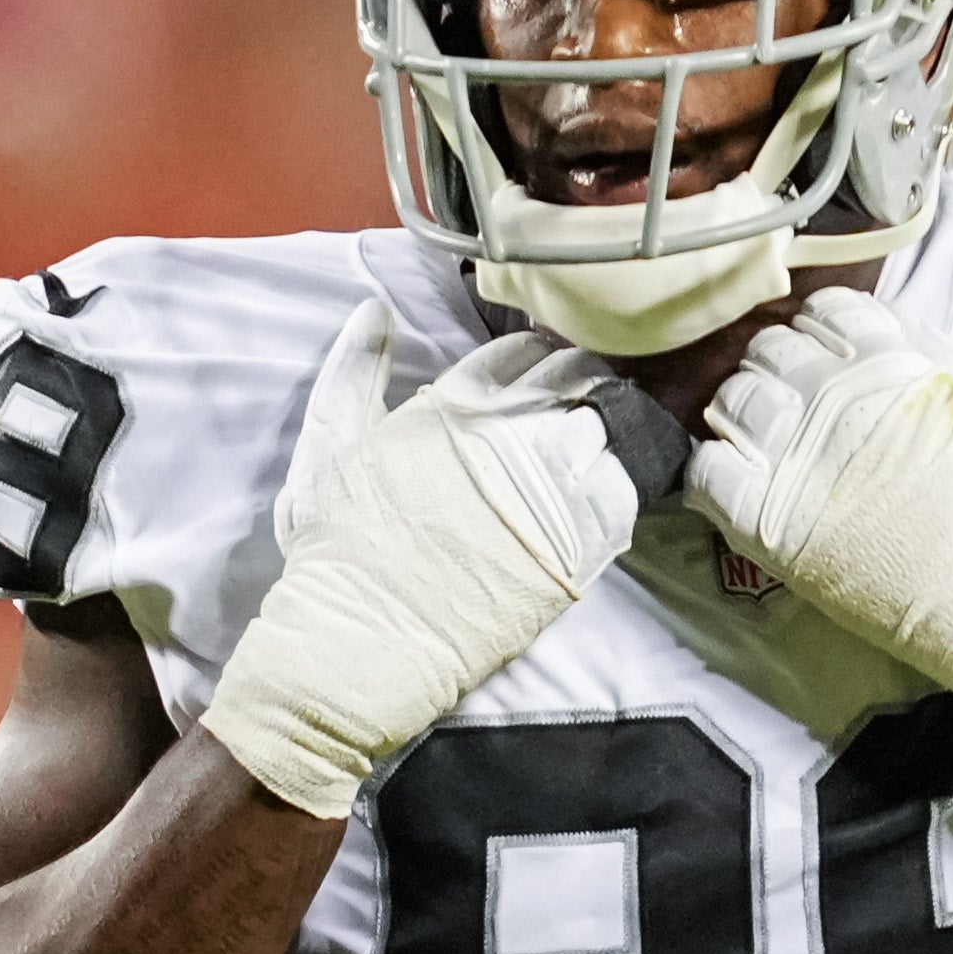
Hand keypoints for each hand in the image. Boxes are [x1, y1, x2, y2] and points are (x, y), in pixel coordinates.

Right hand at [203, 300, 638, 816]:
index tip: (537, 376)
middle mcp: (511, 433)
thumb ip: (351, 371)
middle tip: (576, 406)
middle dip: (581, 381)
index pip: (523, 348)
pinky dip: (622, 479)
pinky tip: (603, 491)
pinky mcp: (579, 542)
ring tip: (597, 444)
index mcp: (453, 404)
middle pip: (579, 376)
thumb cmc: (336, 552)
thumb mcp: (325, 447)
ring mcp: (551, 487)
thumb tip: (374, 309)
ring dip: (610, 425)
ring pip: (612, 424)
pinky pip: (627, 487)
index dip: (534, 356)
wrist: (362, 643)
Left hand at [686, 287, 952, 732]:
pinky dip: (711, 473)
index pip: (829, 312)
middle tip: (790, 404)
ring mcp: (800, 460)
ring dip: (740, 416)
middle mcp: (839, 402)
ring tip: (759, 443)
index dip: (823, 332)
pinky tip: (734, 485)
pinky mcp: (772, 525)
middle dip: (776, 369)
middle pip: (770, 351)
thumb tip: (921, 350)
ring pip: (731, 403)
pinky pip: (707, 475)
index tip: (827, 357)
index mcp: (896, 367)